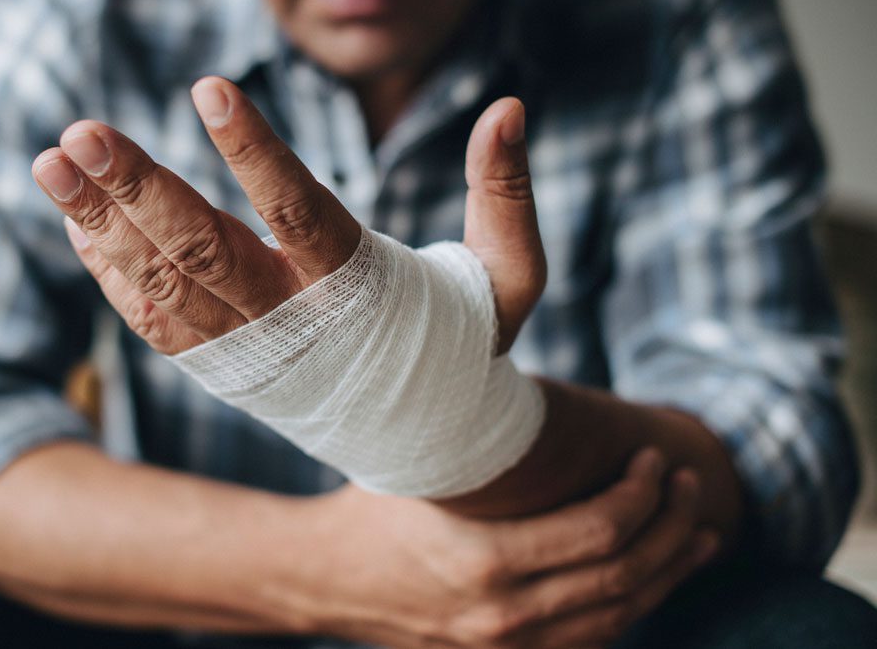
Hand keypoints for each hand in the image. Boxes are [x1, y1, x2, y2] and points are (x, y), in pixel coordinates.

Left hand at [32, 76, 545, 354]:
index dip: (254, 153)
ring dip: (103, 223)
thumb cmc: (466, 341)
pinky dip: (111, 273)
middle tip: (83, 132)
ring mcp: (249, 348)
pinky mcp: (221, 366)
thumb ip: (505, 195)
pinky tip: (75, 221)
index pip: (301, 211)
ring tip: (52, 162)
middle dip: (140, 190)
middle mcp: (294, 321)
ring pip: (164, 283)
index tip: (208, 91)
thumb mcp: (510, 278)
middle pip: (206, 249)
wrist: (424, 439)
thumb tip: (510, 106)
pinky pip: (153, 322)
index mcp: (362, 290)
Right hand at [306, 449, 718, 648]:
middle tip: (689, 485)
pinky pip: (590, 641)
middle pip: (624, 578)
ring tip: (700, 535)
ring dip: (668, 573)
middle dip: (672, 528)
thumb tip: (551, 398)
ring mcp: (507, 647)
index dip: (643, 495)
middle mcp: (506, 615)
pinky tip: (651, 578)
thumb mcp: (425, 469)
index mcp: (487, 562)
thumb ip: (488, 448)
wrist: (322, 581)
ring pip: (618, 617)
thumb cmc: (370, 509)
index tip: (656, 460)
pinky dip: (631, 606)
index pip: (602, 534)